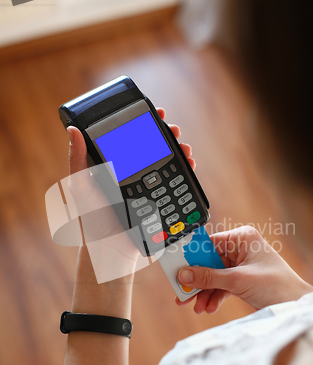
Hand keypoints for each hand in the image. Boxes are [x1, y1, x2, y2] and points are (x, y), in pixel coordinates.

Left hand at [67, 108, 193, 277]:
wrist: (112, 250)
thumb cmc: (91, 220)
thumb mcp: (80, 187)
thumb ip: (78, 160)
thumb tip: (72, 130)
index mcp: (113, 166)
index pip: (129, 138)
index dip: (142, 124)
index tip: (153, 113)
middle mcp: (132, 173)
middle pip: (152, 147)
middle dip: (166, 135)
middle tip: (173, 129)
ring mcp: (147, 186)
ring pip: (166, 162)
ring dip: (178, 151)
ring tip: (184, 148)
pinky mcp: (159, 199)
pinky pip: (174, 182)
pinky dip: (184, 171)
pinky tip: (188, 165)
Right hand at [176, 226, 312, 313]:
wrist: (296, 306)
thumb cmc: (277, 285)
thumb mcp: (238, 280)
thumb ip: (209, 277)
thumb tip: (184, 274)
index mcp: (241, 238)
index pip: (208, 244)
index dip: (191, 257)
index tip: (176, 268)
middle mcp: (240, 248)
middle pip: (208, 262)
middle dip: (196, 280)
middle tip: (182, 292)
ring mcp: (240, 264)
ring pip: (213, 276)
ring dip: (204, 292)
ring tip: (195, 306)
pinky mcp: (241, 278)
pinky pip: (221, 285)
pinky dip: (214, 296)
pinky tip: (208, 307)